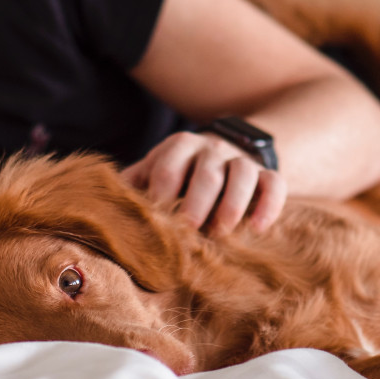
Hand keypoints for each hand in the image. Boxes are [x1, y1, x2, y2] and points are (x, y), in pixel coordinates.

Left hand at [121, 131, 285, 235]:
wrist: (224, 153)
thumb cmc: (179, 173)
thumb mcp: (154, 171)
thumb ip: (133, 186)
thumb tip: (104, 211)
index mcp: (179, 146)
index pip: (168, 166)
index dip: (161, 193)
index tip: (156, 219)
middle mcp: (212, 149)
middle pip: (207, 171)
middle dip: (197, 201)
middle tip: (188, 229)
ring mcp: (242, 160)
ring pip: (243, 173)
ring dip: (232, 203)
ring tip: (222, 232)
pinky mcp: (267, 174)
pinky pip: (275, 184)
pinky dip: (269, 205)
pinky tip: (257, 229)